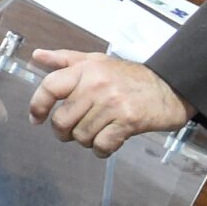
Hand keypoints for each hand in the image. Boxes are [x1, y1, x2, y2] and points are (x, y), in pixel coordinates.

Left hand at [27, 51, 191, 155]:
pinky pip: (102, 145)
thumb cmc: (129, 76)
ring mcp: (113, 104)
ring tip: (96, 133)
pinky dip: (101, 150)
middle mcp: (96, 86)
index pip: (50, 87)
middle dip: (63, 132)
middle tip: (72, 131)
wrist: (170, 88)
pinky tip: (107, 142)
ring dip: (85, 140)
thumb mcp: (96, 61)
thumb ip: (65, 59)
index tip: (36, 119)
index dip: (37, 106)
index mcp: (86, 70)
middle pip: (62, 120)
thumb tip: (37, 55)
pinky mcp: (128, 122)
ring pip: (81, 135)